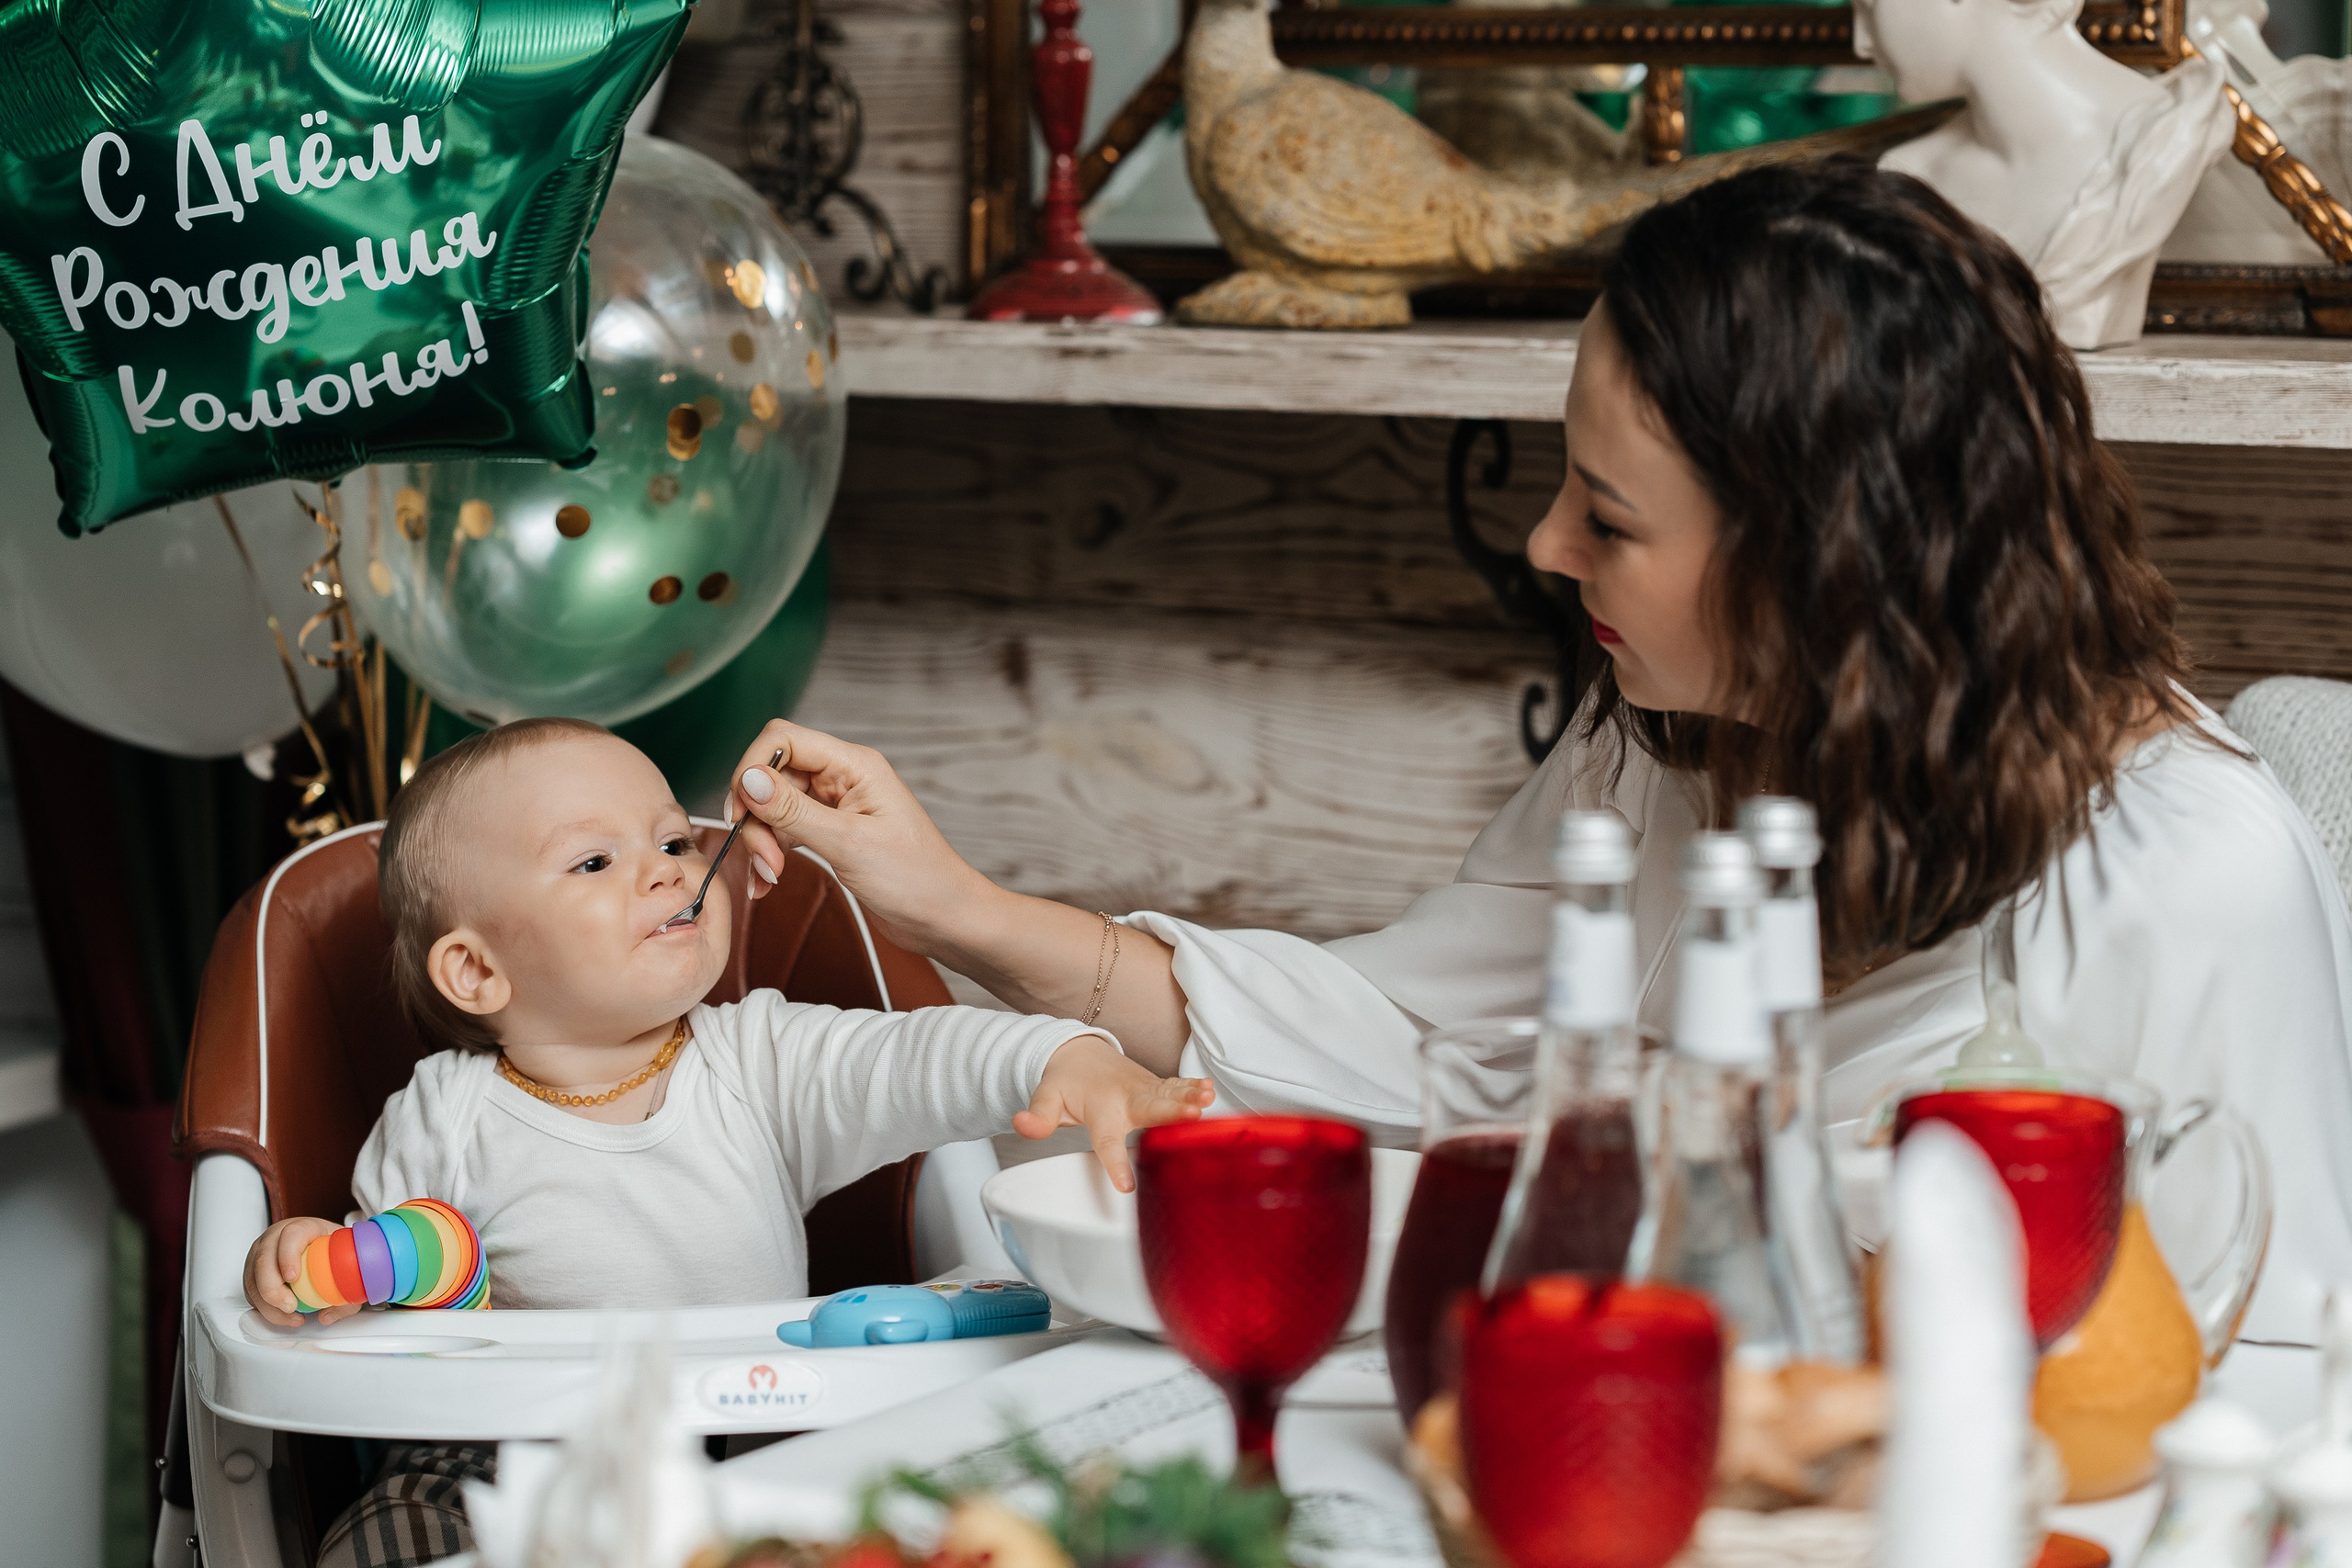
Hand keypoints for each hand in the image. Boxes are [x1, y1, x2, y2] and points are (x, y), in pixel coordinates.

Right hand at [243, 1216, 350, 1327]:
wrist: (319, 1246)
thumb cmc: (331, 1251)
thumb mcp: (346, 1263)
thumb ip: (345, 1291)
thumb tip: (328, 1315)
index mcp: (303, 1228)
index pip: (291, 1235)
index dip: (288, 1256)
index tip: (293, 1277)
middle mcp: (276, 1238)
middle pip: (264, 1260)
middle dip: (273, 1289)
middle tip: (290, 1306)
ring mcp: (261, 1253)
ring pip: (252, 1278)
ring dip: (268, 1304)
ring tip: (291, 1316)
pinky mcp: (252, 1269)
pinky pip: (250, 1290)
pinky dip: (263, 1306)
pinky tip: (281, 1314)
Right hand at [722, 719, 994, 956]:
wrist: (944, 919)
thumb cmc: (917, 879)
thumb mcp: (849, 844)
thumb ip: (794, 811)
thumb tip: (749, 780)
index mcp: (855, 765)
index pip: (783, 739)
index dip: (752, 769)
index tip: (741, 812)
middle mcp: (843, 778)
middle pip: (773, 775)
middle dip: (757, 817)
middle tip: (763, 859)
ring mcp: (836, 806)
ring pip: (774, 806)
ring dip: (761, 841)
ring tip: (769, 877)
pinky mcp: (832, 833)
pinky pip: (786, 831)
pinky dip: (771, 854)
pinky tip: (766, 883)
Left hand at [1014, 1034, 1215, 1191]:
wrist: (1081, 1053)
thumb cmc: (1066, 1082)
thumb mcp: (1045, 1098)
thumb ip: (1037, 1117)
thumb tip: (1020, 1125)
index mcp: (1101, 1109)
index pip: (1107, 1141)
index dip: (1116, 1164)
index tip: (1126, 1187)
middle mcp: (1126, 1097)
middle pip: (1150, 1107)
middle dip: (1172, 1112)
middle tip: (1193, 1113)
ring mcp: (1144, 1088)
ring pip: (1169, 1094)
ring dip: (1190, 1096)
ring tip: (1209, 1098)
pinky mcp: (1156, 1085)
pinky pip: (1176, 1086)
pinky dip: (1193, 1086)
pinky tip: (1211, 1091)